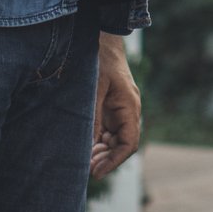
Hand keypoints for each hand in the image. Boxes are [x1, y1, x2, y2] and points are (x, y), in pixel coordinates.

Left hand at [92, 34, 140, 178]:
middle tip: (85, 169)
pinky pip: (106, 130)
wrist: (103, 39)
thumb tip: (88, 146)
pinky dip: (96, 141)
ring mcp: (119, 110)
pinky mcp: (110, 107)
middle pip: (121, 145)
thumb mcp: (94, 89)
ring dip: (100, 152)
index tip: (96, 172)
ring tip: (83, 161)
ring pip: (113, 140)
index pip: (129, 143)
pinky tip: (84, 147)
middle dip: (105, 159)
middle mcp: (127, 111)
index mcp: (129, 106)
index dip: (114, 160)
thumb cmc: (100, 60)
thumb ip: (92, 117)